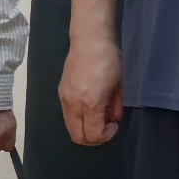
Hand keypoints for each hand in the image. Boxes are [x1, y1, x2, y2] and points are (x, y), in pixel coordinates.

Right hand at [59, 32, 123, 147]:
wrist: (89, 40)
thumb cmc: (109, 60)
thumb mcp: (118, 86)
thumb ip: (115, 107)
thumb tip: (113, 119)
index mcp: (91, 103)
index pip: (93, 135)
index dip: (105, 136)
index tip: (114, 125)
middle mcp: (74, 105)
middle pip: (78, 137)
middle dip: (93, 138)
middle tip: (105, 126)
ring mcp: (65, 99)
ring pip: (71, 128)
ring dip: (84, 128)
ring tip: (97, 115)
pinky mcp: (61, 92)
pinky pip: (67, 115)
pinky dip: (78, 118)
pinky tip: (88, 106)